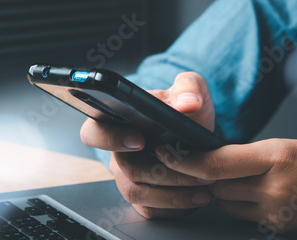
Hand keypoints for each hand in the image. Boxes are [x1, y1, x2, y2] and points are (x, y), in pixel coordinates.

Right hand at [80, 72, 216, 217]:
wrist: (198, 135)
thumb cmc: (185, 110)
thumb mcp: (190, 89)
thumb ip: (189, 87)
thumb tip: (187, 102)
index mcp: (117, 122)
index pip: (93, 132)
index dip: (110, 138)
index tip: (139, 140)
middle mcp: (117, 152)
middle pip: (124, 168)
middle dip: (161, 171)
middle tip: (190, 166)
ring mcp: (127, 176)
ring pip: (137, 193)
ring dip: (172, 192)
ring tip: (202, 185)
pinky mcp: (142, 198)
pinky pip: (149, 209)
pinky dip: (176, 206)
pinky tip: (198, 196)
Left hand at [155, 137, 296, 236]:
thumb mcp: (290, 145)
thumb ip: (252, 153)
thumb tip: (217, 156)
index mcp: (276, 157)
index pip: (215, 163)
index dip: (185, 161)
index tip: (167, 154)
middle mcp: (274, 187)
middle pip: (215, 186)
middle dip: (204, 175)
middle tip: (204, 164)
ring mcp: (276, 213)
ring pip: (225, 203)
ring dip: (222, 192)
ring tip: (241, 180)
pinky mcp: (279, 229)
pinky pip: (243, 217)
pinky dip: (240, 205)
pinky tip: (254, 194)